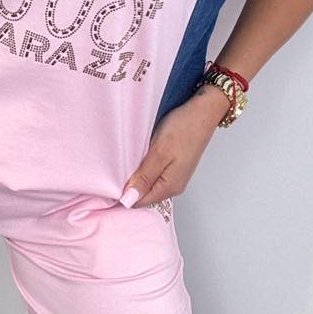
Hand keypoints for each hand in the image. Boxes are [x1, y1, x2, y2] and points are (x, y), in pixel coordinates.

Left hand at [119, 88, 226, 207]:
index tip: (109, 180)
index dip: (122, 194)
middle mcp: (173, 186)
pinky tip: (139, 155)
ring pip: (147, 182)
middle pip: (143, 194)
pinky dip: (144, 166)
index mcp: (169, 187)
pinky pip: (153, 172)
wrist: (203, 111)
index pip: (138, 202)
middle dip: (128, 184)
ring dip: (136, 174)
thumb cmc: (183, 128)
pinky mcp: (174, 165)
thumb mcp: (159, 153)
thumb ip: (145, 177)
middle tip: (116, 167)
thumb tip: (129, 200)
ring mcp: (174, 175)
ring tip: (126, 159)